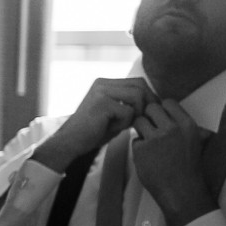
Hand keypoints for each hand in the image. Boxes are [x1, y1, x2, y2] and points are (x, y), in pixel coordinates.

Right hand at [32, 78, 154, 172]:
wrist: (70, 142)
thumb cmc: (93, 132)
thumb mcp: (114, 113)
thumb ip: (130, 104)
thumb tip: (155, 102)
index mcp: (104, 83)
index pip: (138, 82)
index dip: (148, 97)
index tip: (147, 114)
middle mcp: (102, 83)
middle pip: (140, 85)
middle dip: (146, 103)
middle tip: (141, 120)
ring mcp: (101, 91)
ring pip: (137, 96)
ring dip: (135, 114)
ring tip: (122, 124)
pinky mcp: (102, 102)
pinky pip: (128, 111)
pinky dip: (124, 123)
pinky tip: (110, 128)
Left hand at [130, 99, 214, 225]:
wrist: (182, 189)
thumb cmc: (189, 166)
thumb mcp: (195, 141)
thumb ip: (185, 126)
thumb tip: (174, 112)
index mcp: (187, 124)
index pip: (168, 102)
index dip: (161, 109)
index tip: (160, 117)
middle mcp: (171, 128)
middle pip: (150, 108)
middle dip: (148, 116)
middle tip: (151, 128)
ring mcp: (155, 138)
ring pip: (138, 121)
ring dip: (141, 129)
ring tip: (149, 142)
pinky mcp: (140, 149)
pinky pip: (134, 140)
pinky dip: (139, 147)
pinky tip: (148, 157)